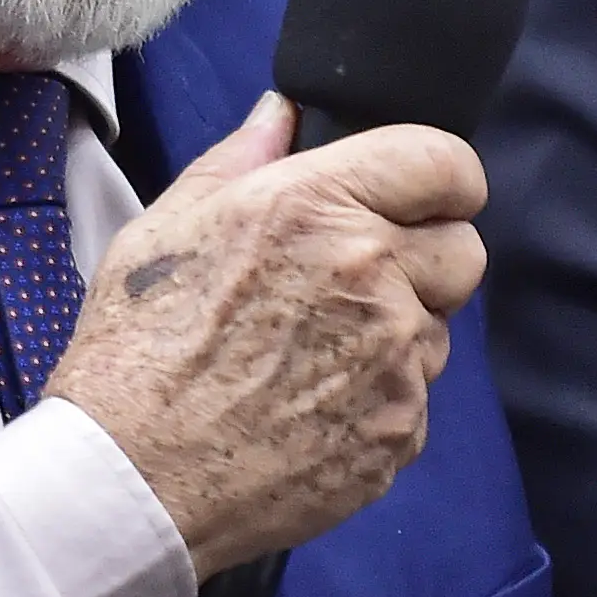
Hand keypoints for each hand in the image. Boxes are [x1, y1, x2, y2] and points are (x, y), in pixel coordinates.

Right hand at [43, 95, 486, 578]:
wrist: (132, 481)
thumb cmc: (135, 356)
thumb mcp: (167, 228)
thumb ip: (241, 159)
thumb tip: (285, 115)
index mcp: (315, 208)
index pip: (446, 163)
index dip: (440, 176)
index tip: (422, 193)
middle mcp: (371, 278)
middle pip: (464, 248)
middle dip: (424, 256)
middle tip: (358, 278)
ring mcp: (394, 362)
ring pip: (440, 329)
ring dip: (398, 333)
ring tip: (310, 353)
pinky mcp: (399, 432)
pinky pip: (416, 399)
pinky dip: (378, 399)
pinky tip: (308, 405)